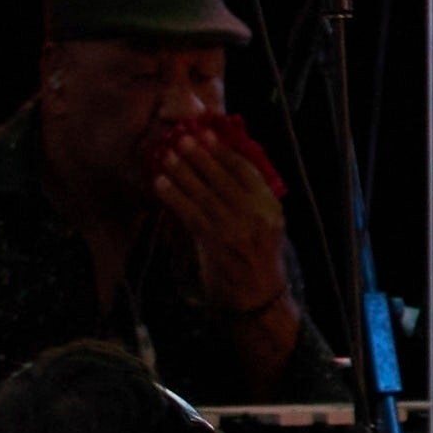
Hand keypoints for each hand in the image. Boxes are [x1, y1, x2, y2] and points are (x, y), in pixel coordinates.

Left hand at [148, 114, 298, 323]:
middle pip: (224, 178)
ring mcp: (235, 229)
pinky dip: (174, 196)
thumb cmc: (257, 258)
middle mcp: (256, 215)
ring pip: (205, 193)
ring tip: (168, 155)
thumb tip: (220, 169)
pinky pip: (190, 213)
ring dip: (183, 172)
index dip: (225, 152)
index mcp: (271, 207)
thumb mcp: (265, 225)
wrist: (256, 296)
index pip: (247, 171)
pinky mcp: (214, 243)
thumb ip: (249, 200)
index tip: (210, 136)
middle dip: (201, 156)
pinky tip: (161, 184)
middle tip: (184, 138)